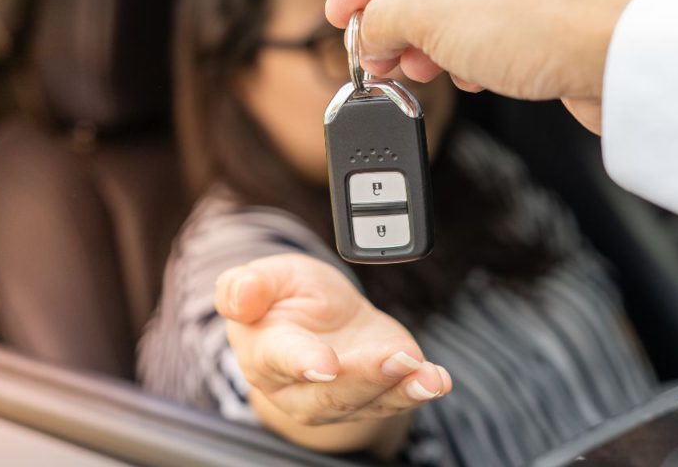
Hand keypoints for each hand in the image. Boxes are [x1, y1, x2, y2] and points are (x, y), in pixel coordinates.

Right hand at [215, 254, 451, 453]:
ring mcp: (340, 397)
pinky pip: (397, 399)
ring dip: (400, 387)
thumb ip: (247, 285)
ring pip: (368, 401)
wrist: (322, 319)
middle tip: (395, 357)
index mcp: (265, 353)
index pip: (281, 360)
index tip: (326, 365)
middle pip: (330, 393)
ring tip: (424, 373)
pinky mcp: (375, 394)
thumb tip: (240, 295)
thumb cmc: (288, 297)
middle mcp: (299, 387)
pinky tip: (437, 379)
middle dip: (365, 378)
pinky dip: (420, 390)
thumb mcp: (269, 276)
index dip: (303, 362)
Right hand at [325, 0, 657, 132]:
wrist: (631, 62)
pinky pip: (494, 19)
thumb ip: (383, 17)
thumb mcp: (436, 13)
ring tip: (416, 69)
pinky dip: (471, 48)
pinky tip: (469, 74)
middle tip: (378, 52)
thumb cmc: (556, 14)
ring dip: (431, 38)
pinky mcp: (558, 3)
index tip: (345, 12)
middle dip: (400, 16)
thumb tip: (366, 33)